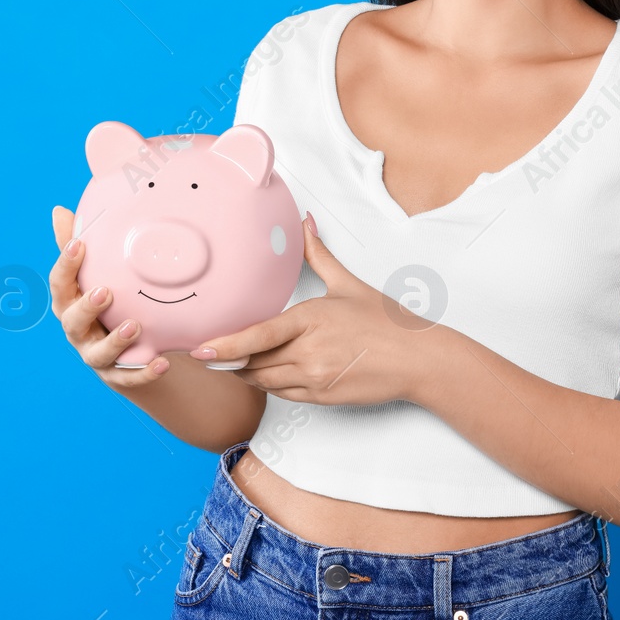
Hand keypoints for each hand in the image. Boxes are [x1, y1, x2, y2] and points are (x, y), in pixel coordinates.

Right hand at [48, 204, 173, 387]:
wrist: (131, 348)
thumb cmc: (109, 301)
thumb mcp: (97, 273)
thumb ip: (77, 245)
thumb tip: (58, 211)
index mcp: (70, 302)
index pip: (59, 283)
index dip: (65, 264)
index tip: (78, 244)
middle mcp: (78, 330)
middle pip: (72, 321)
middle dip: (87, 307)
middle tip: (105, 291)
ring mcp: (95, 355)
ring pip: (97, 354)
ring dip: (115, 341)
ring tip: (135, 326)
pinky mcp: (116, 376)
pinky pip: (128, 378)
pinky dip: (144, 372)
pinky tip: (162, 362)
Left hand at [189, 214, 428, 405]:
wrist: (418, 359)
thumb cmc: (386, 321)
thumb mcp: (348, 284)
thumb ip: (318, 254)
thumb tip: (305, 222)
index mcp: (310, 319)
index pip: (257, 337)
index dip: (225, 347)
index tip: (200, 350)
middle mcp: (310, 352)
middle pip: (254, 363)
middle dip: (232, 360)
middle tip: (211, 354)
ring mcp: (316, 378)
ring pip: (265, 381)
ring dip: (248, 374)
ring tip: (234, 362)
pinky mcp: (322, 397)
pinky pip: (283, 395)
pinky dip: (270, 385)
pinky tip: (267, 373)